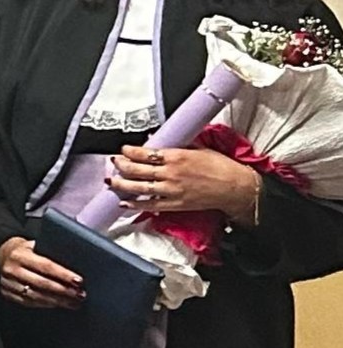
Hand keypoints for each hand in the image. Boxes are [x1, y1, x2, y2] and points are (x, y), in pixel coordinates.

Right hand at [0, 236, 83, 310]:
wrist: (4, 255)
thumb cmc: (28, 250)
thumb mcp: (36, 245)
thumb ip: (51, 252)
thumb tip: (76, 261)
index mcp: (20, 255)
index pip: (46, 266)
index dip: (63, 275)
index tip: (79, 281)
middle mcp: (11, 269)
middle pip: (42, 283)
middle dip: (64, 291)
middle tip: (80, 295)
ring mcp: (7, 283)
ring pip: (36, 296)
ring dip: (57, 301)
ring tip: (73, 303)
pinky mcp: (7, 293)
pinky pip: (28, 302)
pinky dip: (45, 304)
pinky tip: (58, 304)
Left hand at [109, 143, 263, 222]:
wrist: (236, 187)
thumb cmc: (221, 167)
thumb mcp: (199, 149)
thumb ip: (178, 145)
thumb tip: (159, 141)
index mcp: (177, 156)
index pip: (145, 153)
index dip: (130, 151)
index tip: (123, 150)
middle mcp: (171, 173)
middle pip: (137, 169)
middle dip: (121, 165)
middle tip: (114, 162)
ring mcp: (171, 190)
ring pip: (139, 187)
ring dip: (121, 184)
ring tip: (111, 181)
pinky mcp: (175, 204)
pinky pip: (150, 205)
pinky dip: (135, 204)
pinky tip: (124, 202)